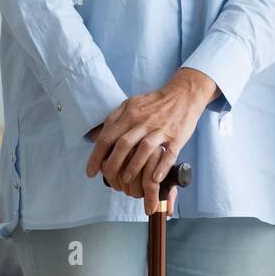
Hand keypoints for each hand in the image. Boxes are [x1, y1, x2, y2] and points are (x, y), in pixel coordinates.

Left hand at [84, 69, 215, 214]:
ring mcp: (161, 129)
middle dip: (112, 165)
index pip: (108, 136)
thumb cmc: (155, 103)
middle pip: (123, 145)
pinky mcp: (176, 137)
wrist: (183, 94)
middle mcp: (143, 121)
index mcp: (130, 113)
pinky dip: (161, 167)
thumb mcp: (131, 104)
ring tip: (127, 181)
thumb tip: (94, 136)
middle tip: (108, 179)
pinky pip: (168, 154)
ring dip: (134, 167)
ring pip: (144, 149)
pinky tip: (155, 179)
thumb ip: (114, 119)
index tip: (91, 172)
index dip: (96, 156)